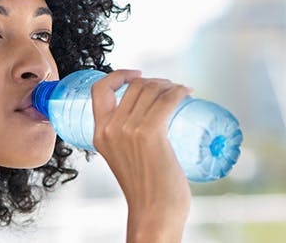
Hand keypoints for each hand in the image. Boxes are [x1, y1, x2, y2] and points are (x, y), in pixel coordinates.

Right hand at [90, 69, 192, 242]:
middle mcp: (110, 128)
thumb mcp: (122, 157)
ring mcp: (129, 129)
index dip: (119, 75)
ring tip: (181, 93)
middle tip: (171, 91)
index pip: (100, 89)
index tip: (136, 75)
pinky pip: (167, 100)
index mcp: (98, 133)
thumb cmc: (145, 189)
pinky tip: (187, 93)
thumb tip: (144, 120)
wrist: (154, 210)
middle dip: (156, 82)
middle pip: (134, 87)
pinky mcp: (151, 132)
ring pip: (152, 90)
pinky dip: (180, 92)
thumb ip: (124, 140)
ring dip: (170, 85)